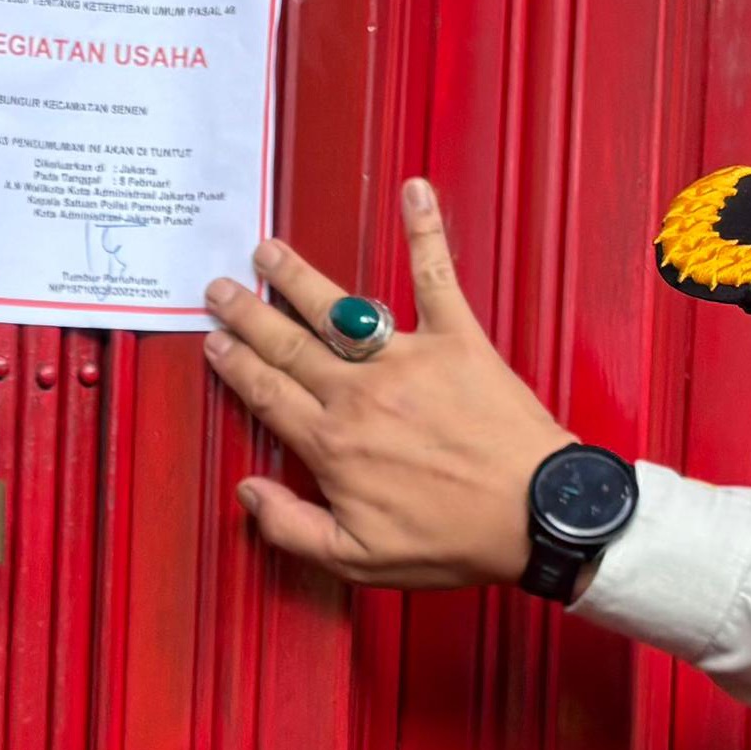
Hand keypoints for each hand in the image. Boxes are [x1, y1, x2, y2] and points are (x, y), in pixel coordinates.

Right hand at [202, 177, 576, 588]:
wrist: (536, 515)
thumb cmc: (454, 540)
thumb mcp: (359, 559)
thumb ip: (292, 528)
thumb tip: (248, 494)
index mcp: (333, 445)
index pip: (268, 393)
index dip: (236, 365)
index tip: (214, 343)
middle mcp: (360, 394)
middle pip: (289, 344)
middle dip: (249, 313)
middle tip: (220, 288)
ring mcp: (408, 359)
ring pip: (339, 310)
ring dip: (298, 278)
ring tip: (269, 252)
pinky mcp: (457, 340)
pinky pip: (436, 278)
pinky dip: (425, 232)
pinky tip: (414, 190)